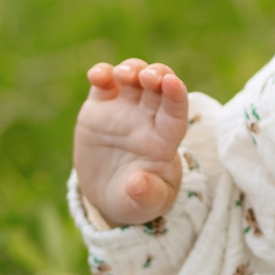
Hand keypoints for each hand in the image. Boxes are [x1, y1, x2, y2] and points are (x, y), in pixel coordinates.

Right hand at [75, 60, 189, 227]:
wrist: (109, 194)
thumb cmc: (136, 199)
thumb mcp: (144, 205)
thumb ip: (146, 195)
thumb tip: (138, 183)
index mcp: (164, 139)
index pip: (176, 113)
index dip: (176, 97)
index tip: (173, 83)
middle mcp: (147, 118)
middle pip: (158, 86)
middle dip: (156, 75)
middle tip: (148, 77)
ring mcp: (123, 109)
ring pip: (133, 77)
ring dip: (131, 69)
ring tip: (123, 75)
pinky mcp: (99, 107)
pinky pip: (103, 83)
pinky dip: (101, 73)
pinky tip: (98, 75)